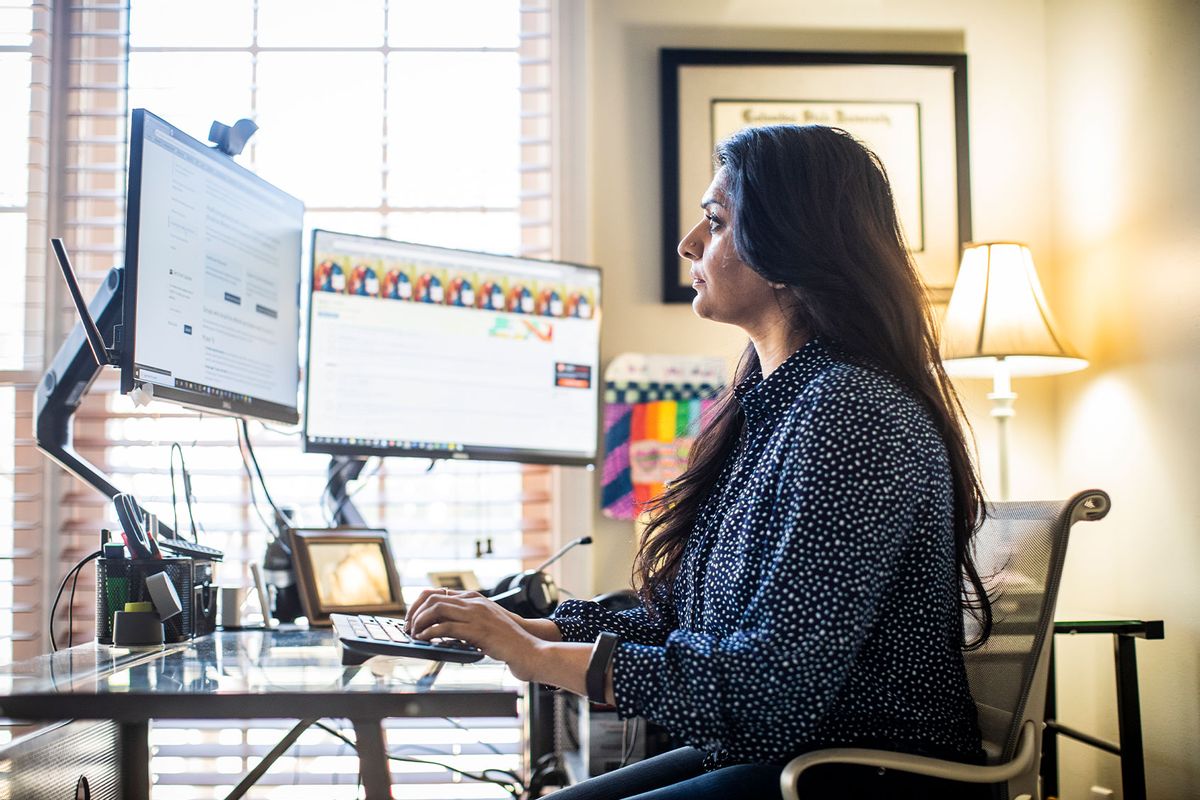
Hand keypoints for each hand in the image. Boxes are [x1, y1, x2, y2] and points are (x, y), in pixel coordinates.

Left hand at [405, 588, 543, 681]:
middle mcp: (473, 602)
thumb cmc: (506, 641)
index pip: (438, 593)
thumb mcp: (484, 623)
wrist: (528, 649)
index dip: (419, 605)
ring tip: (415, 634)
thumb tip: (440, 627)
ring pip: (436, 609)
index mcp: (474, 598)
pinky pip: (446, 627)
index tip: (412, 619)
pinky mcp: (477, 630)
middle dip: (414, 613)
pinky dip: (431, 633)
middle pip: (432, 598)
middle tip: (408, 628)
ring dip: (420, 622)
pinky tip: (426, 640)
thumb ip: (467, 620)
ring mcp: (476, 614)